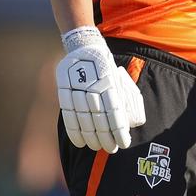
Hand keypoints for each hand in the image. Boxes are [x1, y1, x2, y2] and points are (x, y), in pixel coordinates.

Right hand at [55, 27, 145, 151]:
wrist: (84, 45)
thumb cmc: (105, 66)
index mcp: (109, 81)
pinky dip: (74, 131)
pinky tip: (80, 142)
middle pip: (99, 117)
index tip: (124, 143)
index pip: (114, 110)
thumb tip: (132, 121)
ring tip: (99, 148)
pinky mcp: (63, 88)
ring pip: (84, 118)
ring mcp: (76, 87)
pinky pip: (68, 114)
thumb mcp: (117, 76)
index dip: (118, 129)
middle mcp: (92, 84)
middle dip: (106, 137)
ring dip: (92, 136)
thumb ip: (122, 96)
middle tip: (112, 149)